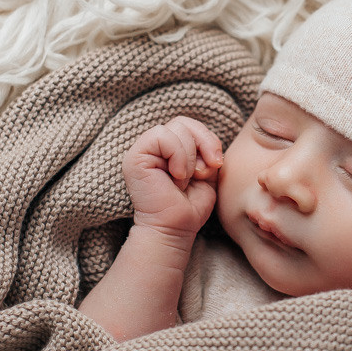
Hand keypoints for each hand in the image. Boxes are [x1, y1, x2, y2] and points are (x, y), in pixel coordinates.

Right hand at [124, 117, 223, 237]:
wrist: (174, 228)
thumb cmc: (189, 205)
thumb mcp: (206, 171)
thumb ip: (207, 150)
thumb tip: (208, 141)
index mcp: (169, 148)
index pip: (190, 125)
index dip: (208, 139)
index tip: (216, 163)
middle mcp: (154, 146)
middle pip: (183, 122)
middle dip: (203, 143)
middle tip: (205, 170)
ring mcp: (142, 150)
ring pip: (175, 128)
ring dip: (189, 156)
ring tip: (184, 179)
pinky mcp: (135, 157)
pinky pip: (162, 136)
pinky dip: (178, 156)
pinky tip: (176, 176)